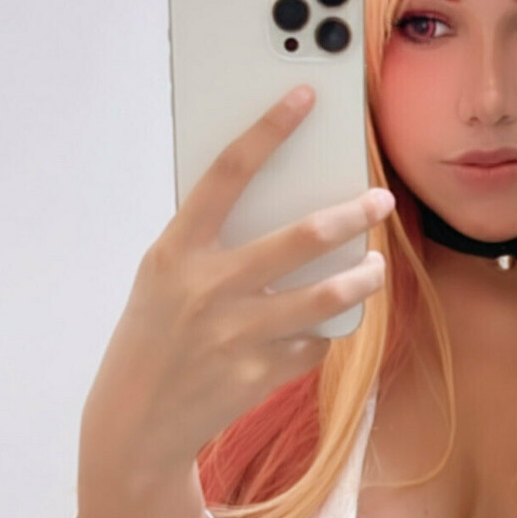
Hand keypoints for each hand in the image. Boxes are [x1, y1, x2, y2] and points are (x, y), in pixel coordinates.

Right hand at [78, 87, 395, 496]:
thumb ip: (212, 243)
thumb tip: (286, 204)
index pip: (227, 172)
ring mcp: (236, 333)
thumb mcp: (164, 277)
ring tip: (374, 268)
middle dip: (351, 215)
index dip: (268, 129)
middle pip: (300, 238)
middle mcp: (207, 287)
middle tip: (379, 202)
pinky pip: (314, 341)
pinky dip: (321, 333)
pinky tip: (316, 329)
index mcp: (176, 251)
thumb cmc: (156, 332)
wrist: (137, 422)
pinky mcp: (260, 374)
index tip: (305, 96)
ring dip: (363, 279)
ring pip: (326, 296)